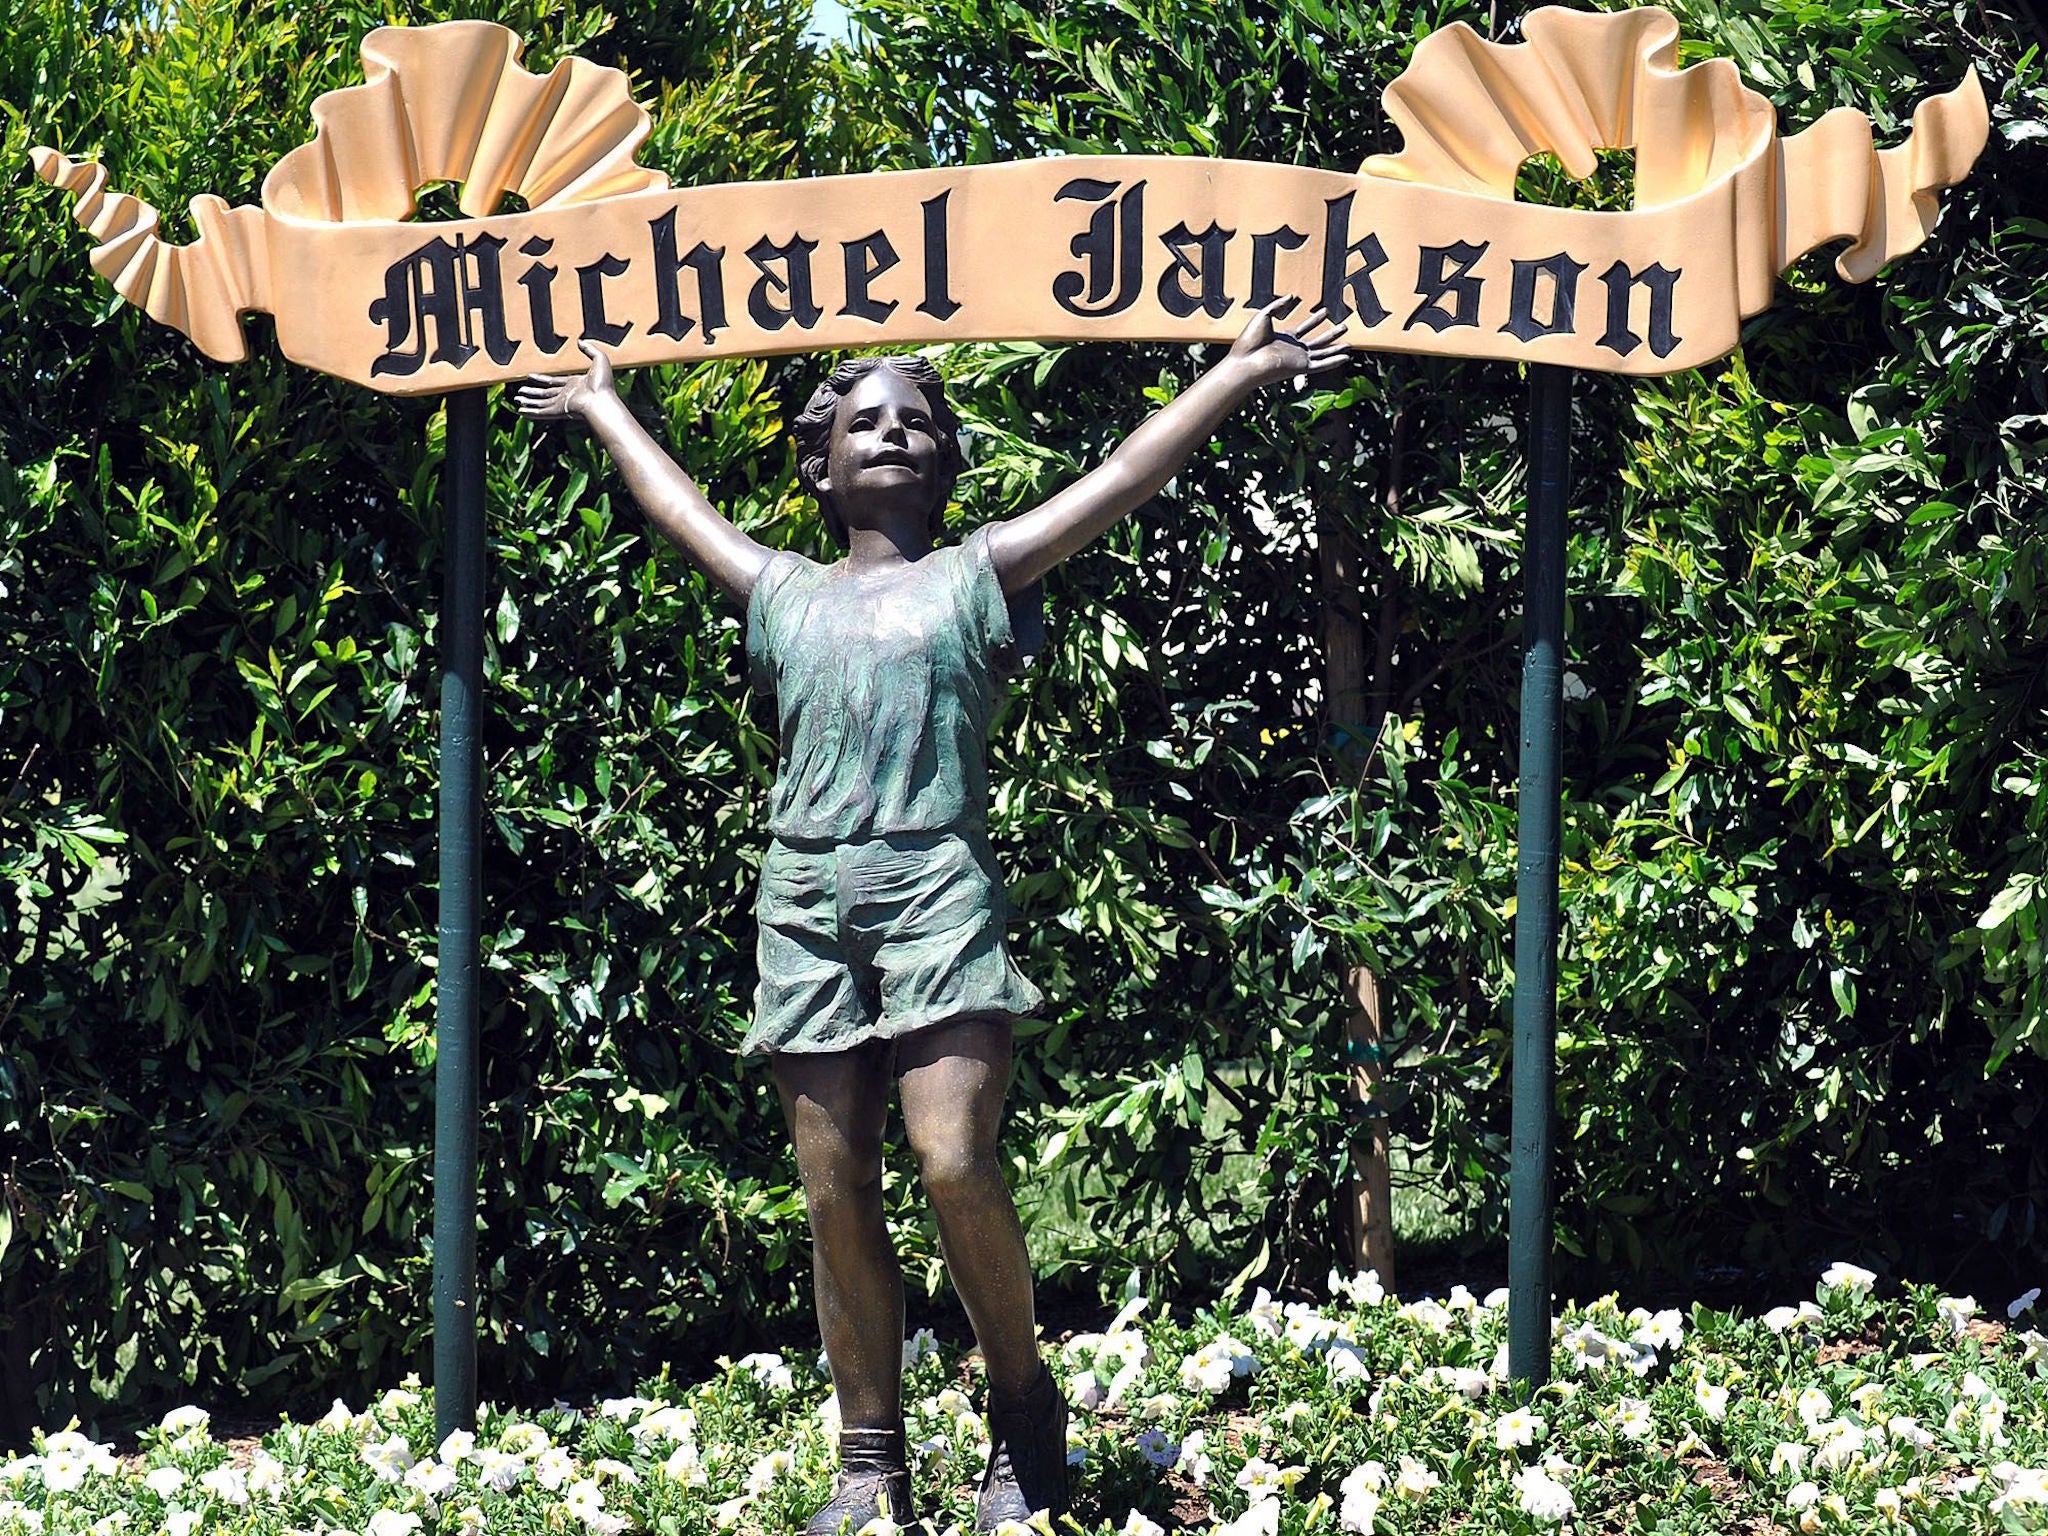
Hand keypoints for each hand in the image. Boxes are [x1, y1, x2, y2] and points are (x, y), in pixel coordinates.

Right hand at [513, 338, 615, 420]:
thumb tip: (580, 341)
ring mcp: (562, 404)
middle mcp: (567, 395)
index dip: (541, 379)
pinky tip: (520, 411)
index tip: (531, 376)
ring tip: (517, 399)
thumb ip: (590, 349)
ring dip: (528, 401)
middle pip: (545, 394)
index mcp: (575, 385)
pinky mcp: (558, 411)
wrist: (602, 401)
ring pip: (541, 403)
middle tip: (521, 391)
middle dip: (533, 392)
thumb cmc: (604, 384)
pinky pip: (541, 412)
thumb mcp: (599, 359)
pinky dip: (530, 412)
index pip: (554, 382)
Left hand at [1226, 299, 1349, 387]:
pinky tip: (1346, 357)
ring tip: (1350, 343)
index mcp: (1284, 339)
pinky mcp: (1301, 367)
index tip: (1325, 312)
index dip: (1315, 320)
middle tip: (1344, 326)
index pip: (1304, 328)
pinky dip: (1334, 361)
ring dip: (1336, 348)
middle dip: (1331, 334)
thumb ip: (1278, 305)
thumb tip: (1292, 296)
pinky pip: (1321, 364)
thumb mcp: (1264, 315)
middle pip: (1317, 342)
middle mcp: (1294, 350)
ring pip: (1323, 354)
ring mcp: (1298, 359)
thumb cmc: (1249, 340)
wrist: (1246, 360)